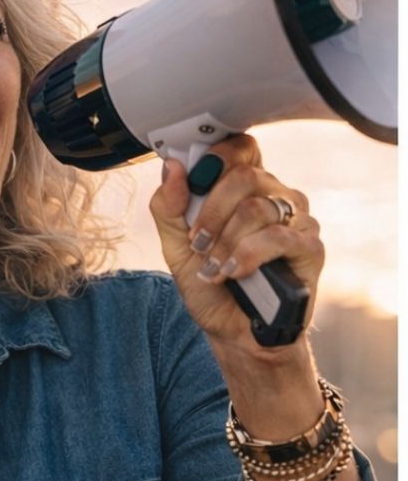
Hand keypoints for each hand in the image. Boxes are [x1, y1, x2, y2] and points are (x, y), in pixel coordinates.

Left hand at [149, 134, 324, 358]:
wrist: (234, 332)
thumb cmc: (211, 285)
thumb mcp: (177, 246)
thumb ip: (168, 206)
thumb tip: (173, 166)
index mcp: (246, 188)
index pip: (240, 148)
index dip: (215, 160)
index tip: (193, 185)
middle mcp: (276, 196)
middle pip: (244, 176)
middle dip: (211, 212)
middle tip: (198, 242)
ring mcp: (297, 220)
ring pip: (256, 209)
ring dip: (225, 242)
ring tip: (214, 267)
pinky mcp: (310, 248)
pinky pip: (278, 237)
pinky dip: (247, 256)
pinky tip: (234, 272)